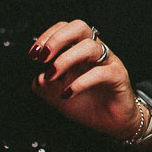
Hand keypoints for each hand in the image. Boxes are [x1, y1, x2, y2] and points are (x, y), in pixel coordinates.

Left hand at [30, 19, 139, 140]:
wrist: (109, 124)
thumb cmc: (85, 105)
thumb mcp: (56, 94)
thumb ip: (43, 84)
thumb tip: (37, 75)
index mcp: (79, 50)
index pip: (64, 28)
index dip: (47, 37)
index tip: (33, 55)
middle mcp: (94, 51)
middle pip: (79, 27)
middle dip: (57, 39)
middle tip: (42, 58)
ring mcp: (108, 62)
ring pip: (89, 47)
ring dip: (65, 59)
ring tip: (51, 76)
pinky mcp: (118, 77)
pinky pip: (100, 73)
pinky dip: (80, 82)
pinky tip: (68, 93)